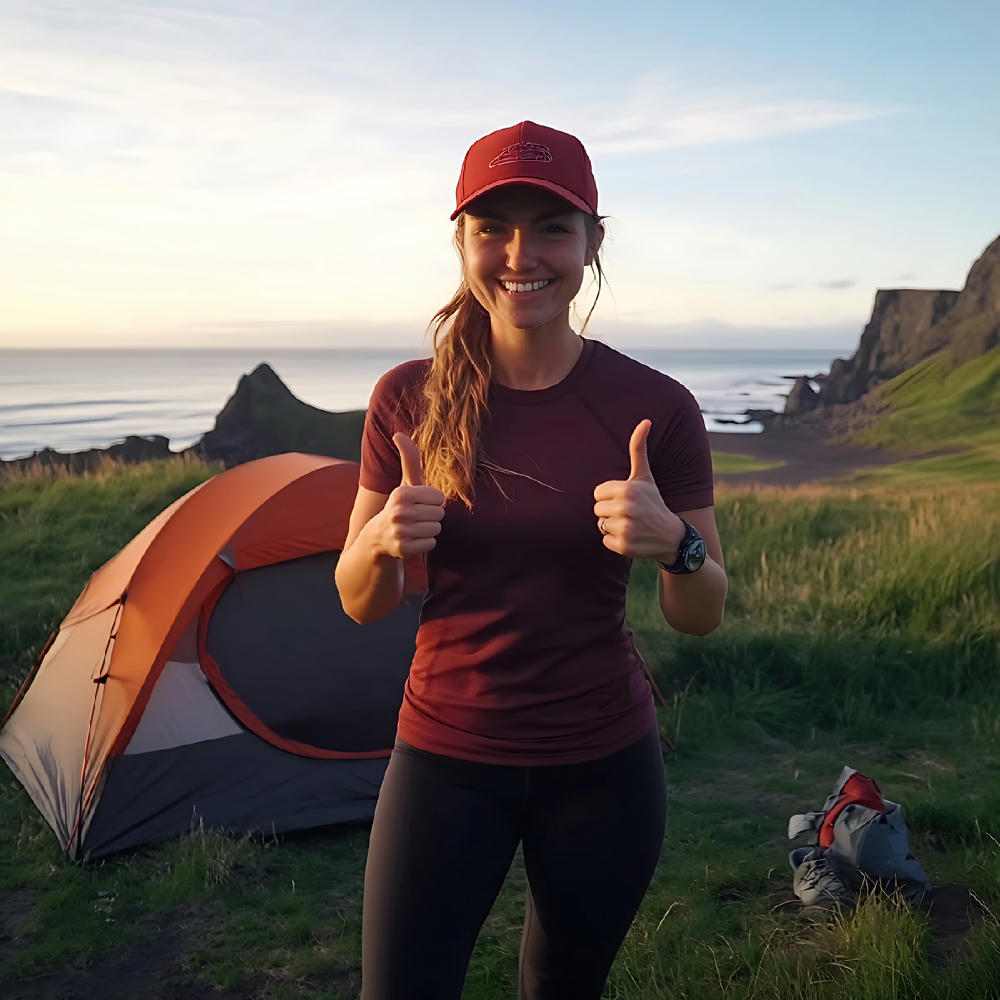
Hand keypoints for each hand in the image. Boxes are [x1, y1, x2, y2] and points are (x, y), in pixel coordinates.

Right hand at [376, 432, 445, 558]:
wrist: (378, 538)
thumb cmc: (400, 505)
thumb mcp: (404, 483)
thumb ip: (409, 459)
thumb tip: (399, 433)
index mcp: (401, 493)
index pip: (439, 498)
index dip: (433, 502)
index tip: (419, 504)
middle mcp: (399, 512)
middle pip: (440, 514)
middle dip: (431, 517)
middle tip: (416, 518)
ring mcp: (400, 532)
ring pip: (436, 529)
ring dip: (428, 530)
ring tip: (414, 528)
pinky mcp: (403, 549)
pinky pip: (431, 544)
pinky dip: (424, 544)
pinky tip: (412, 540)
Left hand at [593, 419, 684, 559]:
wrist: (671, 536)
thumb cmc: (654, 502)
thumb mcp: (645, 476)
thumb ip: (638, 449)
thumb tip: (645, 421)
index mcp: (627, 489)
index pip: (597, 493)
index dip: (610, 497)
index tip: (626, 499)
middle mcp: (626, 508)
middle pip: (597, 509)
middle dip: (610, 512)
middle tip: (630, 513)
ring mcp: (625, 528)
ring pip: (600, 525)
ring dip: (612, 526)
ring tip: (631, 525)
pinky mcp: (624, 545)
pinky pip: (605, 541)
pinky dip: (615, 541)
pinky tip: (632, 537)